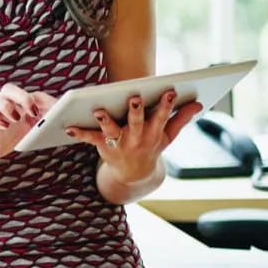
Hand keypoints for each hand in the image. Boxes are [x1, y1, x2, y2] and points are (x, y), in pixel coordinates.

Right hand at [0, 84, 57, 169]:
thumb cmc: (11, 138)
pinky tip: (4, 126)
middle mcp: (2, 105)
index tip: (51, 109)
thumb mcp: (32, 131)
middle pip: (8, 89)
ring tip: (16, 119)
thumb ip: (46, 125)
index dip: (40, 99)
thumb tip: (68, 127)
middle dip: (21, 96)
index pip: (28, 94)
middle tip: (32, 111)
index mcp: (17, 104)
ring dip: (4, 106)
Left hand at [66, 90, 201, 183]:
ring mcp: (120, 143)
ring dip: (106, 121)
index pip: (162, 117)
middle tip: (136, 98)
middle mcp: (137, 138)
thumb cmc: (151, 146)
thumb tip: (199, 103)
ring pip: (113, 130)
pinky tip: (68, 127)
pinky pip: (90, 139)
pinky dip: (79, 133)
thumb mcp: (168, 135)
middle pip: (137, 123)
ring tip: (98, 110)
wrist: (134, 174)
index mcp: (154, 133)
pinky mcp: (104, 146)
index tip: (170, 92)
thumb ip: (181, 119)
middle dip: (137, 111)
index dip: (166, 105)